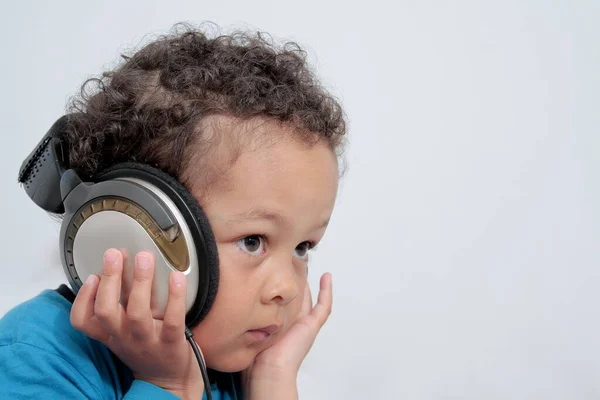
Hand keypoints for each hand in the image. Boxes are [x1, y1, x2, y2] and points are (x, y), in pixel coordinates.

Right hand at [70, 248, 204, 399]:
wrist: (169, 382)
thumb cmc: (147, 350)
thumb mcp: (124, 332)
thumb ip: (119, 305)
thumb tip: (117, 269)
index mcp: (110, 334)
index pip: (82, 320)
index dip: (83, 298)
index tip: (92, 275)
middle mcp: (124, 338)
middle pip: (106, 310)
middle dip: (110, 279)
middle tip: (115, 254)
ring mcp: (147, 341)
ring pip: (137, 312)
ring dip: (140, 282)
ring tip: (144, 258)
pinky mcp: (172, 343)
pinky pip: (172, 319)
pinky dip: (175, 296)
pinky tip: (176, 277)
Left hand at [246, 272, 332, 383]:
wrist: (267, 370)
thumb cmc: (255, 359)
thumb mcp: (246, 330)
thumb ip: (243, 316)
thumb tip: (230, 302)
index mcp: (279, 325)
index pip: (282, 300)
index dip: (281, 286)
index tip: (276, 270)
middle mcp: (292, 323)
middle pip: (296, 296)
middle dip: (295, 279)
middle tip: (292, 261)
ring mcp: (304, 324)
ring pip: (308, 297)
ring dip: (308, 280)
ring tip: (306, 263)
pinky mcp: (312, 326)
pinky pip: (323, 306)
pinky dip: (327, 292)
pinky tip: (326, 277)